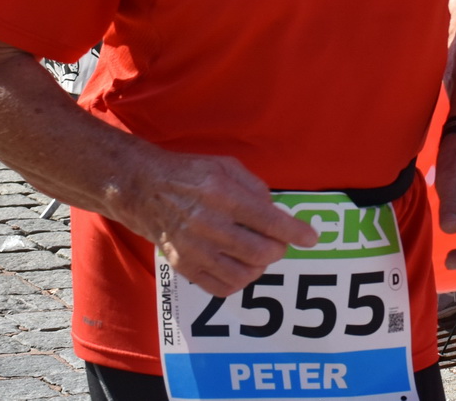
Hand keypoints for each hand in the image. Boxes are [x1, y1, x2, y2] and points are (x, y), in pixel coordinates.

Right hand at [133, 153, 318, 298]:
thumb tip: (275, 212)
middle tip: (278, 242)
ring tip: (258, 254)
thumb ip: (255, 187)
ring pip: (243, 275)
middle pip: (260, 252)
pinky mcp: (184, 266)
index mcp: (222, 195)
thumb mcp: (225, 166)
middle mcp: (209, 224)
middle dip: (279, 249)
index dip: (295, 232)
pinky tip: (240, 266)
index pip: (269, 221)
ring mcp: (195, 249)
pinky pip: (220, 288)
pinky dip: (239, 281)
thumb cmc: (189, 174)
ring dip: (260, 267)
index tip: (311, 239)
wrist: (144, 190)